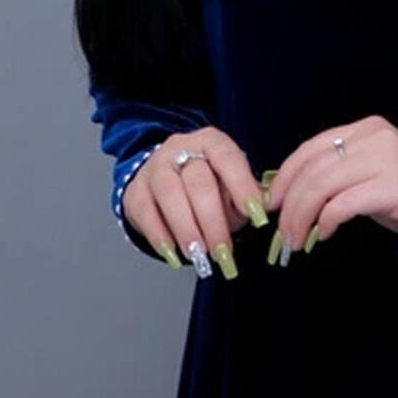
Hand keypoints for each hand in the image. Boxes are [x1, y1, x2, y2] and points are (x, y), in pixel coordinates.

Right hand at [122, 126, 267, 275]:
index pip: (227, 158)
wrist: (166, 179)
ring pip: (169, 194)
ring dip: (186, 229)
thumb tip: (262, 210)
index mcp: (210, 141)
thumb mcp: (230, 184)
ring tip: (199, 255)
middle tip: (223, 251)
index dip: (242, 186)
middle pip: (197, 180)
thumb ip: (245, 195)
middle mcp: (180, 148)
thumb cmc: (208, 183)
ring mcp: (154, 167)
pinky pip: (146, 213)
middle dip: (212, 220)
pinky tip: (174, 254)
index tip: (256, 216)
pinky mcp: (135, 190)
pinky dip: (160, 237)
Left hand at [264, 115, 397, 253]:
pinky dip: (326, 221)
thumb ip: (335, 172)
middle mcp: (374, 139)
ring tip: (297, 239)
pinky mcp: (391, 189)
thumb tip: (289, 193)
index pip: (312, 147)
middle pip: (314, 169)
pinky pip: (344, 204)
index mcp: (365, 129)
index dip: (286, 175)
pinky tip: (324, 234)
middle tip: (283, 233)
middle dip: (291, 204)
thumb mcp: (367, 171)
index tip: (273, 202)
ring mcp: (384, 161)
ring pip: (323, 186)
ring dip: (302, 217)